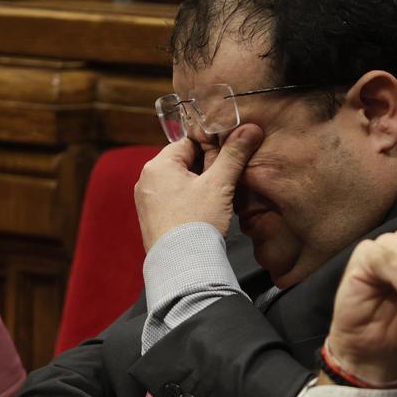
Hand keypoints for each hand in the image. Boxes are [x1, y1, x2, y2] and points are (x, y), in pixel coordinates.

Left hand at [135, 124, 263, 250]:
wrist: (182, 268)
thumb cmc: (197, 223)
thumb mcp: (219, 185)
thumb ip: (234, 154)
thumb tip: (250, 129)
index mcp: (157, 166)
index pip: (188, 142)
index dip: (212, 146)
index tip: (229, 156)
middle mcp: (146, 181)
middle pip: (184, 162)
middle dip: (207, 167)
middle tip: (227, 179)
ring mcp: (147, 202)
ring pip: (180, 182)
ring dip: (200, 185)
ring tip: (219, 198)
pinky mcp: (152, 220)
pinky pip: (174, 201)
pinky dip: (190, 202)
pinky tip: (206, 213)